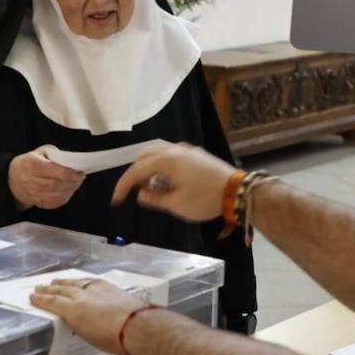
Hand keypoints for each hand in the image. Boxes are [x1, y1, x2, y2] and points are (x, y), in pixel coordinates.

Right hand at [8, 146, 84, 209]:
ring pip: (56, 194)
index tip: (78, 170)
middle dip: (72, 181)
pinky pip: (54, 202)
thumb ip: (55, 154)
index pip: (52, 169)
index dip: (67, 171)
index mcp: (31, 164)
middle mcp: (31, 180)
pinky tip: (69, 190)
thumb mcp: (40, 152)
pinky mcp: (37, 202)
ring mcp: (33, 193)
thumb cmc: (30, 163)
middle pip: (55, 184)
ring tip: (76, 182)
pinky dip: (65, 197)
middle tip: (80, 177)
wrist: (14, 179)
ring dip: (70, 189)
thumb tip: (70, 161)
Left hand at [29, 278, 149, 354]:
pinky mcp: (71, 310)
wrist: (137, 328)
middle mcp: (96, 291)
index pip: (93, 285)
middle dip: (62, 285)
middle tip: (53, 284)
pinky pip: (52, 302)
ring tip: (40, 290)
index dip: (83, 286)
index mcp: (112, 293)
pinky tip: (33, 299)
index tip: (77, 286)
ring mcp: (83, 299)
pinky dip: (41, 300)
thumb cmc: (140, 330)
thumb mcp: (133, 329)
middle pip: (74, 285)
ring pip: (60, 291)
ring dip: (49, 290)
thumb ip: (124, 344)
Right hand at [111, 143, 236, 221]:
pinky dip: (163, 167)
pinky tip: (170, 183)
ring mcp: (187, 151)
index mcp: (166, 160)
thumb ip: (155, 198)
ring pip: (159, 154)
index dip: (123, 186)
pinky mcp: (197, 155)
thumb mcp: (176, 204)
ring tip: (154, 190)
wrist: (237, 191)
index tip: (117, 200)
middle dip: (137, 174)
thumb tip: (141, 194)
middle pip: (145, 156)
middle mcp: (174, 150)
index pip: (136, 170)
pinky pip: (172, 156)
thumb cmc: (205, 199)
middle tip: (138, 193)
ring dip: (150, 170)